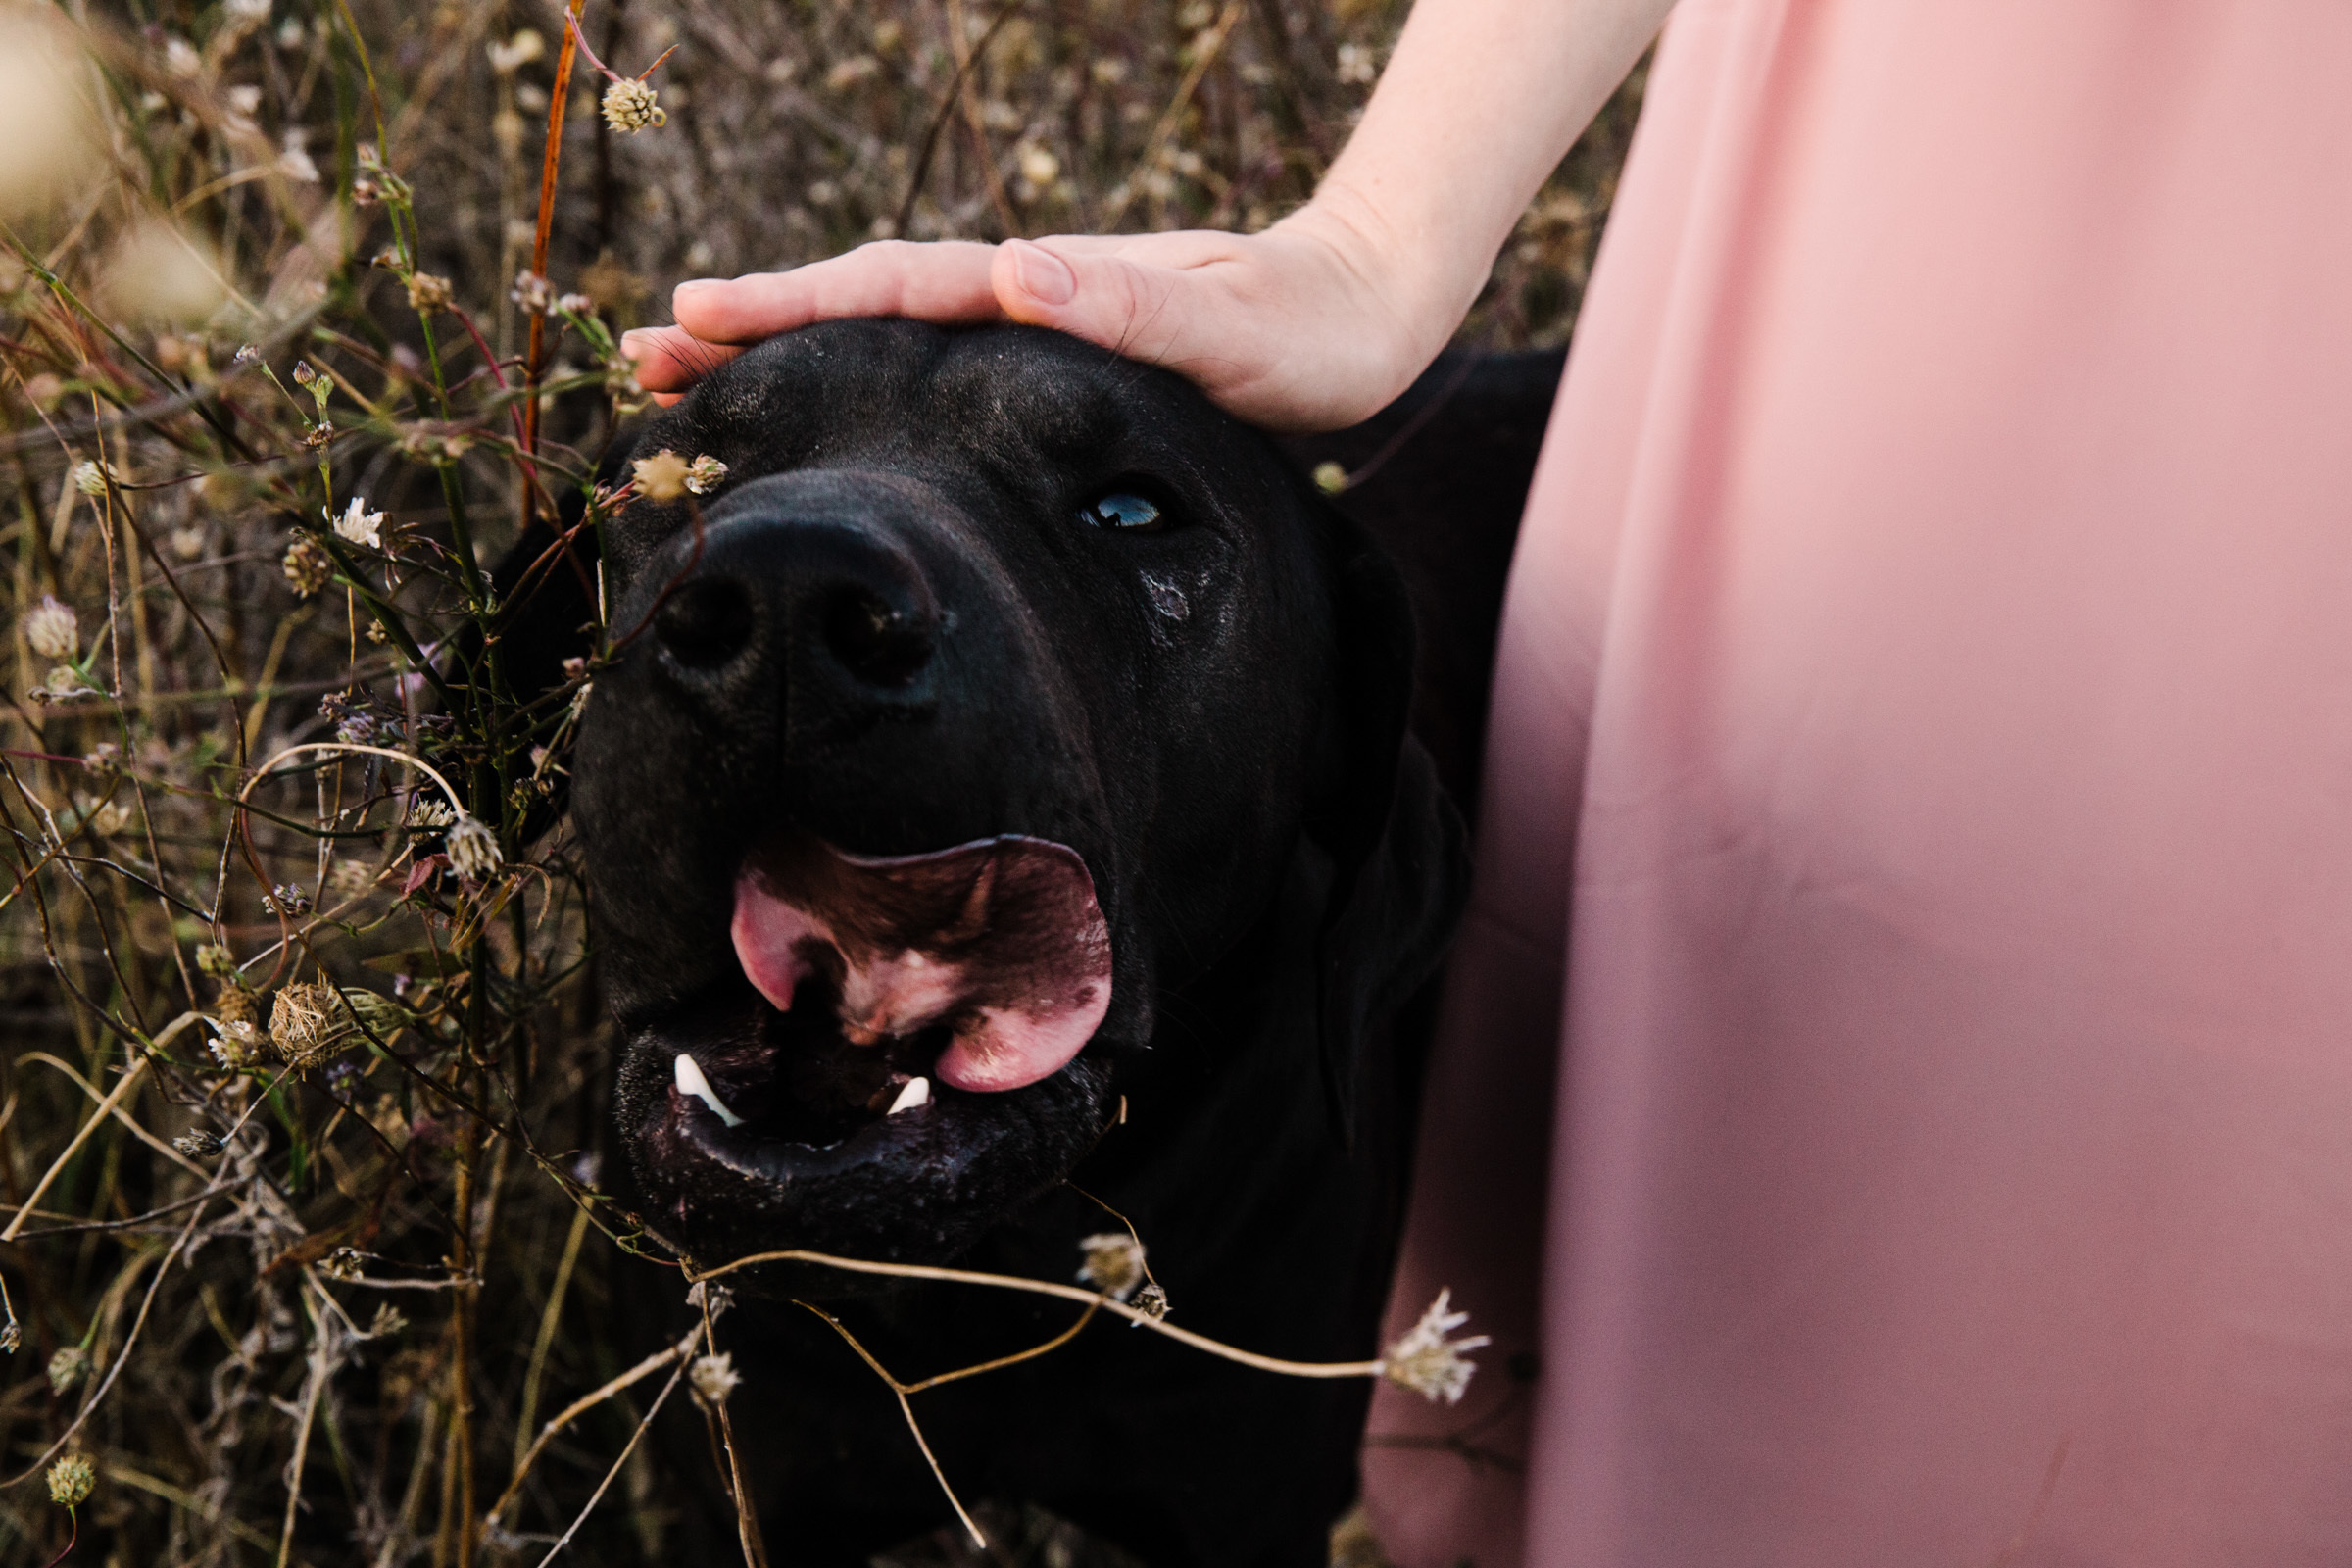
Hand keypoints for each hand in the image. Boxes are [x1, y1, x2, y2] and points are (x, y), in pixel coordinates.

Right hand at [619, 203, 1437, 433]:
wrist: (1361, 308)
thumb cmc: (1305, 332)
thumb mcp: (1232, 329)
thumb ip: (1136, 304)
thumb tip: (1017, 269)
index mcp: (1043, 288)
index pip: (893, 293)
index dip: (790, 310)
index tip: (691, 321)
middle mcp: (1021, 296)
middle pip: (862, 306)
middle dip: (751, 328)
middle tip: (639, 361)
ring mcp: (1030, 324)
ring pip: (885, 331)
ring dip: (789, 350)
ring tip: (692, 379)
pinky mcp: (1047, 359)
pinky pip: (929, 361)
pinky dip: (858, 371)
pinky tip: (826, 404)